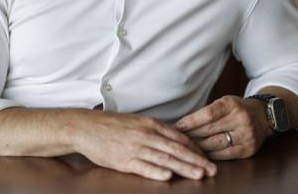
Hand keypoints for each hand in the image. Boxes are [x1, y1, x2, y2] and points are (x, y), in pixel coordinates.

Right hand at [74, 111, 216, 180]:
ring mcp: (134, 147)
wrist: (86, 127)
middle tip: (211, 169)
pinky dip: (156, 171)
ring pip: (164, 158)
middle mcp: (145, 134)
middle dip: (196, 160)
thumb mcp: (136, 122)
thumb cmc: (111, 125)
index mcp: (149, 124)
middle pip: (175, 148)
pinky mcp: (123, 160)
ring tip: (198, 175)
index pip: (178, 137)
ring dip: (183, 167)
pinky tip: (168, 176)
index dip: (195, 148)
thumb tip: (174, 139)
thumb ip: (154, 130)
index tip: (207, 157)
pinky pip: (143, 167)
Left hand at [174, 95, 270, 159]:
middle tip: (179, 138)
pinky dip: (211, 154)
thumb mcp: (224, 102)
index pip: (208, 114)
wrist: (263, 116)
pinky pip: (225, 154)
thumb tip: (183, 124)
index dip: (191, 121)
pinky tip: (202, 153)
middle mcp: (241, 119)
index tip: (178, 126)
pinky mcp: (248, 149)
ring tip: (187, 146)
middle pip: (210, 130)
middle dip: (192, 135)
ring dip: (199, 146)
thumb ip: (207, 112)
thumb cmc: (237, 109)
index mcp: (232, 104)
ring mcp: (246, 135)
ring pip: (216, 143)